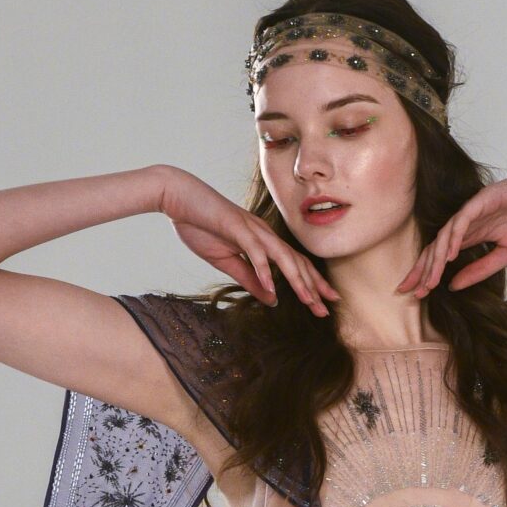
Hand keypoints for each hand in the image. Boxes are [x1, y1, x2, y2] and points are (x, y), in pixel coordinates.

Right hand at [156, 167, 338, 313]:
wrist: (178, 197)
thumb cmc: (200, 226)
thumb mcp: (227, 263)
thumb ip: (250, 280)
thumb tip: (273, 300)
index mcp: (263, 241)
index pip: (294, 265)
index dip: (311, 284)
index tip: (324, 304)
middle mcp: (263, 234)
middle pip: (296, 262)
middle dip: (314, 286)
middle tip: (328, 308)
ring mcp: (251, 229)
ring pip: (282, 257)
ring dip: (297, 280)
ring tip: (309, 301)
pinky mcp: (236, 227)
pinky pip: (255, 251)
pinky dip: (264, 271)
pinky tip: (271, 289)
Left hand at [396, 158, 506, 294]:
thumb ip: (480, 269)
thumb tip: (453, 286)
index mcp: (475, 234)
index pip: (444, 255)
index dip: (428, 274)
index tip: (416, 295)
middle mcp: (470, 221)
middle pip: (437, 246)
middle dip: (421, 269)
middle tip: (407, 291)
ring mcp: (476, 208)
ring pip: (447, 234)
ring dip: (436, 259)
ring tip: (428, 281)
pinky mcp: (486, 197)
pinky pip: (464, 218)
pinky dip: (454, 236)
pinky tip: (448, 255)